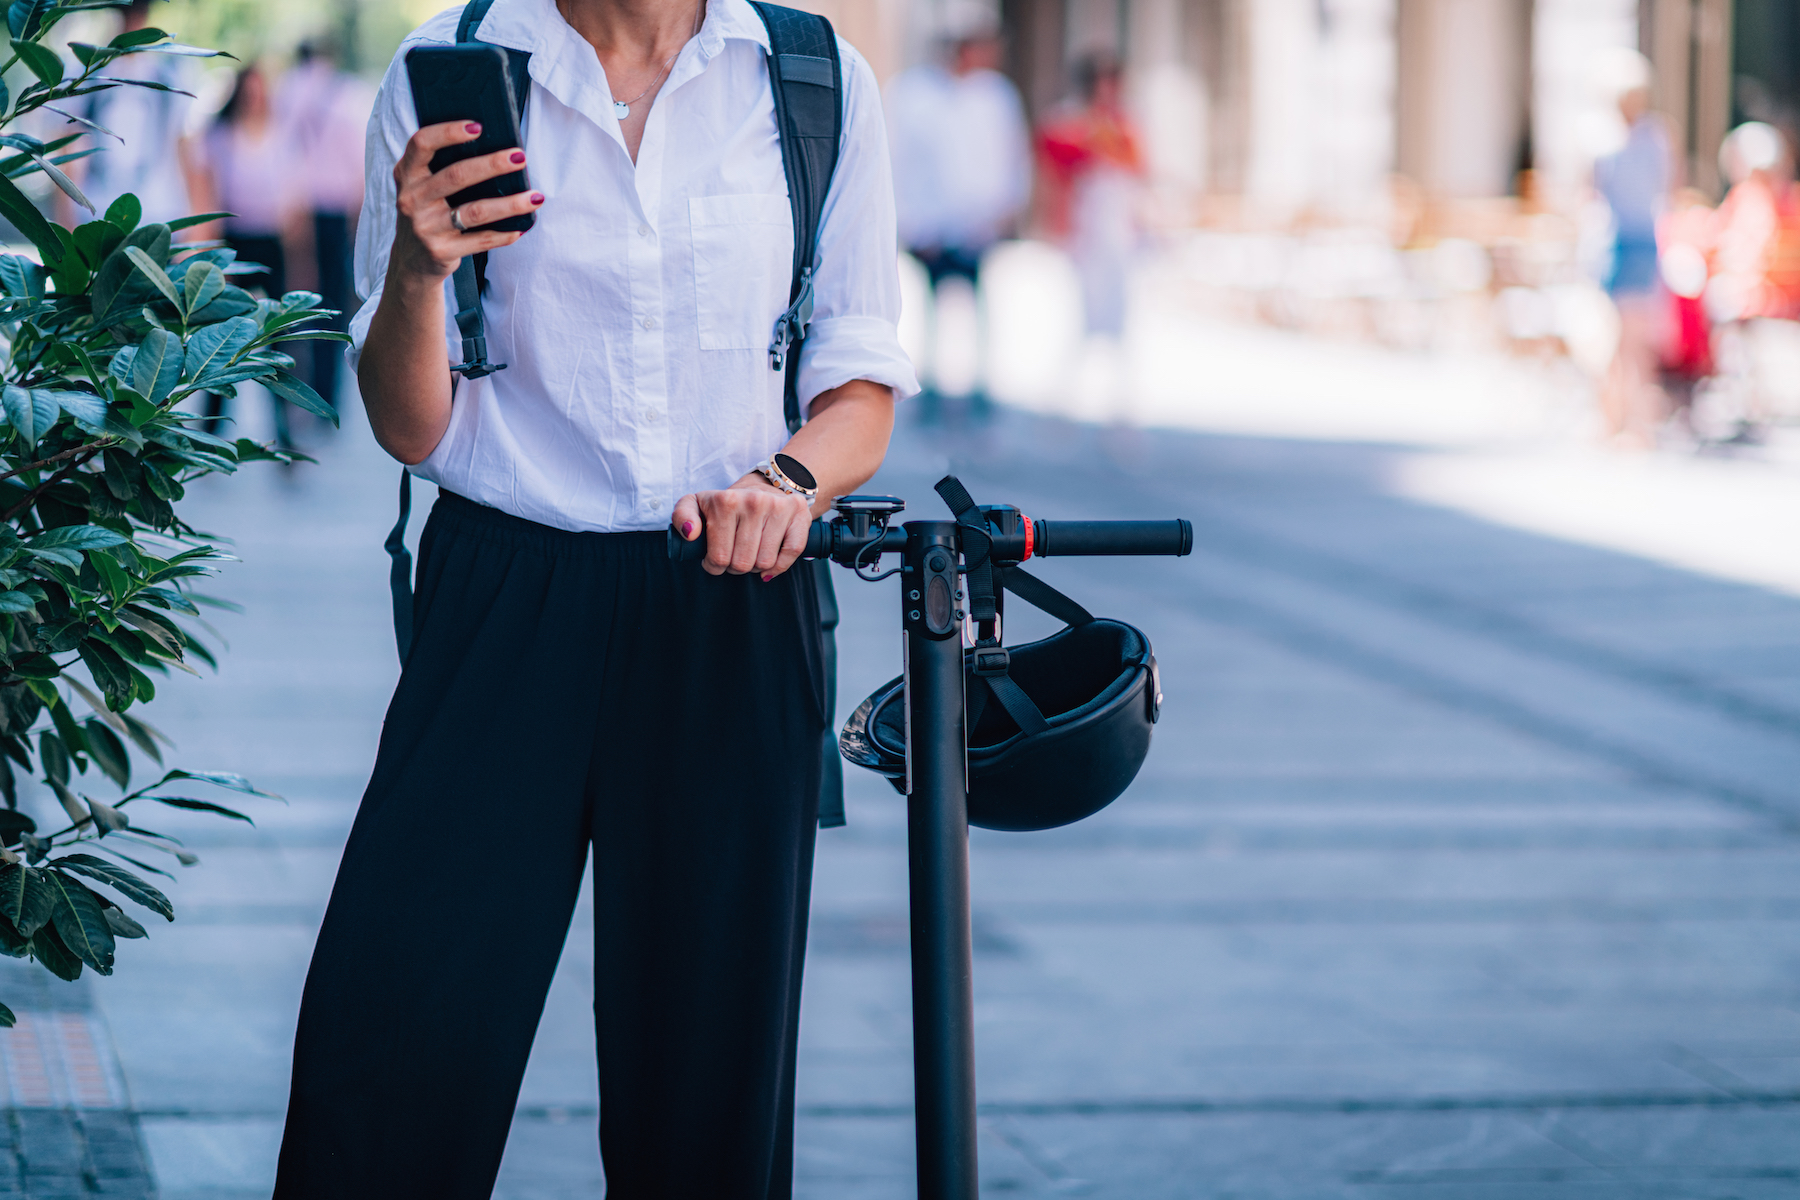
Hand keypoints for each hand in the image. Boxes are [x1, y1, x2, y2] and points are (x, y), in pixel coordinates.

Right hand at [389, 121, 544, 284]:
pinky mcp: (440, 251)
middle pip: (456, 175)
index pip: (422, 143)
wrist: (412, 261)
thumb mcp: (423, 187)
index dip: (449, 132)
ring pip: (475, 211)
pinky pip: (480, 241)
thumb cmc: (428, 213)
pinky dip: (504, 235)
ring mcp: (425, 227)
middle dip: (492, 164)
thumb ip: (443, 168)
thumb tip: (493, 148)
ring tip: (535, 197)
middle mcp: (412, 198)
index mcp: (406, 174)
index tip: (478, 126)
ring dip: (510, 204)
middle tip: (520, 157)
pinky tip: (521, 228)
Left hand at [672, 480, 810, 578]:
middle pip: (743, 563)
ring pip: (765, 562)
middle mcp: (754, 502)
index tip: (715, 558)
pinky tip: (770, 562)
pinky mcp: (798, 514)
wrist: (763, 485)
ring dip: (756, 567)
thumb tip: (691, 534)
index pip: (719, 557)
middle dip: (735, 567)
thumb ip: (682, 516)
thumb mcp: (697, 504)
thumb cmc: (727, 504)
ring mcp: (778, 507)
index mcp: (726, 501)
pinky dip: (779, 565)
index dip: (715, 566)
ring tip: (751, 554)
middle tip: (734, 556)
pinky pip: (791, 553)